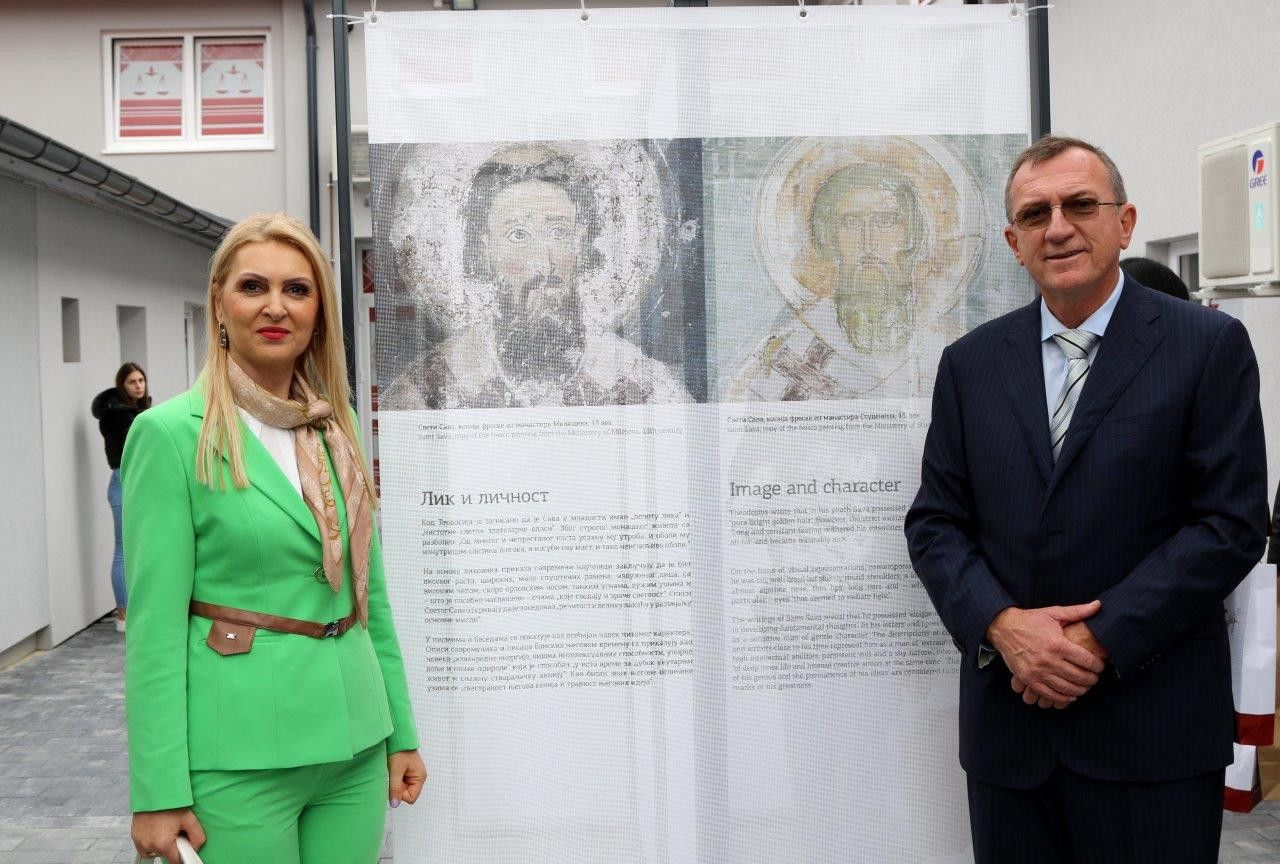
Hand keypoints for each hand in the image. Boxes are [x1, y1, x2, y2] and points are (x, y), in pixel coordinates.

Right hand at [131, 808, 205, 863]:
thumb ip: (197, 837)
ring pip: (155, 851)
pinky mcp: (134, 837)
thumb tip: (195, 847)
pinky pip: (146, 846)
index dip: (183, 854)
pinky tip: (158, 830)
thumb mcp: (189, 819)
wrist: (154, 792)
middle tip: (176, 830)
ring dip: (162, 844)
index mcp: (163, 843)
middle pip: (166, 855)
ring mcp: (140, 842)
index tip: (186, 847)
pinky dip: (152, 841)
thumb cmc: (170, 804)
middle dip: (173, 846)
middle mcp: (149, 846)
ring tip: (166, 828)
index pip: (176, 861)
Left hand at [388, 749, 426, 807]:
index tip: (394, 784)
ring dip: (395, 783)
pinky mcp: (407, 771)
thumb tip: (395, 804)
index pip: (411, 798)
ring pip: (402, 788)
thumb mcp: (395, 770)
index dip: (400, 794)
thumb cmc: (399, 750)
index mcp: (420, 777)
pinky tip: (392, 770)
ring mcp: (413, 774)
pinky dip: (394, 778)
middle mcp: (418, 777)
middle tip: (392, 776)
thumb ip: (395, 788)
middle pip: (407, 793)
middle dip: (397, 788)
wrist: (397, 737)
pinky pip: (400, 782)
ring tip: (392, 771)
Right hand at [986, 601, 1105, 704]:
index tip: (1101, 665)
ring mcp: (1037, 671)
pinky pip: (1049, 694)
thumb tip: (1098, 605)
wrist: (1003, 627)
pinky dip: (1063, 698)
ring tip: (1085, 686)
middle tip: (1095, 678)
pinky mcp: (1028, 679)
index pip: (1086, 661)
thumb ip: (1077, 611)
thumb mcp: (1053, 613)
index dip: (1098, 665)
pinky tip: (1070, 694)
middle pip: (1079, 677)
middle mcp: (1048, 660)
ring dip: (1080, 690)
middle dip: (1092, 679)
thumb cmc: (1030, 620)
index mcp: (1057, 644)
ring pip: (1066, 688)